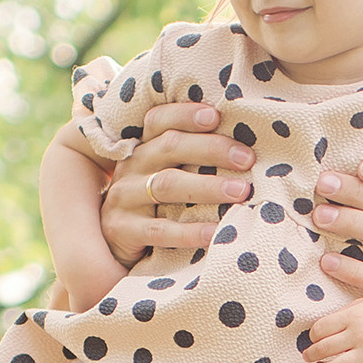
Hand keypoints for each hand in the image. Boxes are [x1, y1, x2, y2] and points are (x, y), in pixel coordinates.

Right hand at [100, 104, 254, 264]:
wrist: (115, 248)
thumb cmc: (155, 206)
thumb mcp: (165, 176)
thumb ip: (191, 160)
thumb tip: (245, 150)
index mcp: (142, 148)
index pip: (158, 120)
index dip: (184, 114)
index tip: (216, 115)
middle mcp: (130, 167)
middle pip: (169, 147)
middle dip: (212, 149)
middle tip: (247, 159)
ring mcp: (123, 198)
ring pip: (167, 185)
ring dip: (207, 187)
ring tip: (241, 191)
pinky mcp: (121, 230)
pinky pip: (160, 230)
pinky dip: (189, 231)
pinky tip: (214, 232)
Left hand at [303, 293, 362, 362]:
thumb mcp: (362, 303)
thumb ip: (341, 314)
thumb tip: (319, 328)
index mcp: (353, 316)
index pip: (320, 328)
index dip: (312, 335)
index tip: (314, 337)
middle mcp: (359, 334)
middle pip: (324, 348)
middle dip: (311, 354)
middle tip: (308, 355)